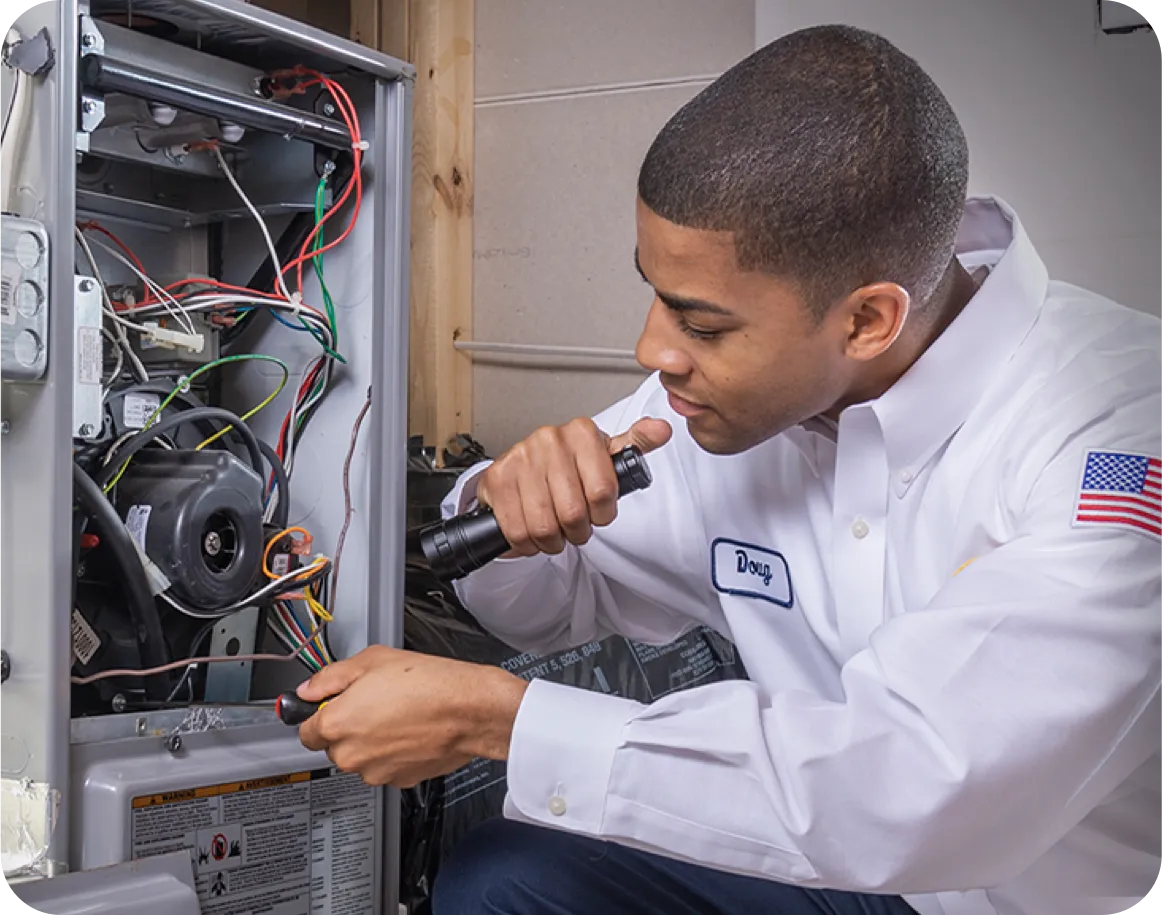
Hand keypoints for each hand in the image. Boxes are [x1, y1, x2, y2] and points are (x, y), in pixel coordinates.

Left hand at [296, 645, 527, 787]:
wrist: (470, 710)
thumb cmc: (429, 683)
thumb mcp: (373, 660)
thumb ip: (331, 676)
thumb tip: (310, 688)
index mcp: (337, 724)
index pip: (305, 731)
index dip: (318, 715)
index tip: (330, 706)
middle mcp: (351, 755)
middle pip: (334, 746)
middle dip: (348, 727)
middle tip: (373, 702)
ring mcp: (376, 772)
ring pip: (361, 758)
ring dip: (371, 741)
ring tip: (398, 714)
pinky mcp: (399, 781)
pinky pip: (385, 767)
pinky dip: (393, 753)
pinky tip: (410, 730)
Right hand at [476, 416, 671, 556]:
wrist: (520, 470)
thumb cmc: (567, 467)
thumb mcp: (605, 455)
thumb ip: (636, 444)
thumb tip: (662, 429)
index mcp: (581, 432)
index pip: (603, 490)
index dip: (603, 513)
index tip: (599, 512)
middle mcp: (549, 439)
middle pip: (573, 513)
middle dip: (577, 531)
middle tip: (575, 526)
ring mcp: (520, 458)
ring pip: (544, 526)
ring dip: (552, 540)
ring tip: (555, 530)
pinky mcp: (497, 480)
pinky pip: (518, 531)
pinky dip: (527, 543)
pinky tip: (532, 532)